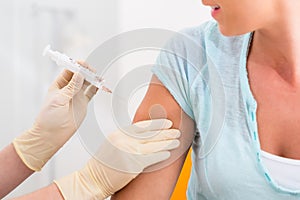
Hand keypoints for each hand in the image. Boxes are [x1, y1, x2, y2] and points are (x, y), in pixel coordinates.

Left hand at [13, 64, 97, 170]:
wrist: (52, 135)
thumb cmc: (49, 118)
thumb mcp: (58, 100)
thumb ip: (70, 88)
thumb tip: (79, 74)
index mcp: (59, 85)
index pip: (69, 71)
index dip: (76, 66)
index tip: (83, 65)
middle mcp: (69, 88)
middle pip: (80, 75)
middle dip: (87, 71)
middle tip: (93, 72)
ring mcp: (76, 95)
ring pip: (87, 82)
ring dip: (93, 78)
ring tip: (99, 78)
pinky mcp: (83, 103)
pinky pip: (91, 92)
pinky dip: (96, 88)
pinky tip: (100, 85)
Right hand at [54, 119, 179, 199]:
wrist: (91, 179)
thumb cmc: (101, 165)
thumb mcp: (111, 144)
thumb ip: (125, 139)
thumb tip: (142, 136)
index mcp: (118, 134)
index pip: (141, 125)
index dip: (156, 123)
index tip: (166, 122)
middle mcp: (124, 140)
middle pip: (150, 134)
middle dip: (165, 132)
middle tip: (176, 130)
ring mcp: (128, 151)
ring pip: (153, 145)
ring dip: (167, 142)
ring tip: (177, 141)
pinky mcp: (132, 164)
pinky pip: (151, 158)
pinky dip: (161, 154)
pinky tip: (168, 153)